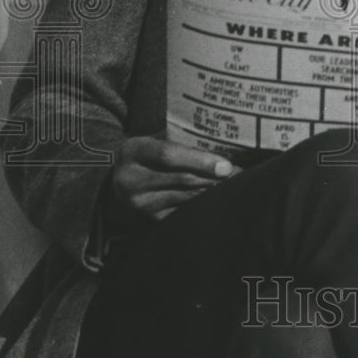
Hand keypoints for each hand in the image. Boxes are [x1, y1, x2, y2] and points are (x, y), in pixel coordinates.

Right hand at [108, 135, 238, 223]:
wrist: (116, 178)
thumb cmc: (145, 152)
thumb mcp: (152, 139)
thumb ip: (178, 139)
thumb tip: (219, 141)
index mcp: (133, 151)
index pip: (169, 156)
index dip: (200, 160)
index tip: (226, 165)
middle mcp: (132, 179)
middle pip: (182, 179)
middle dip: (215, 177)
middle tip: (240, 173)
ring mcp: (140, 203)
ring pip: (187, 197)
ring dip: (214, 191)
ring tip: (235, 184)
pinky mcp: (150, 218)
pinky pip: (185, 211)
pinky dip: (204, 203)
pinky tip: (219, 197)